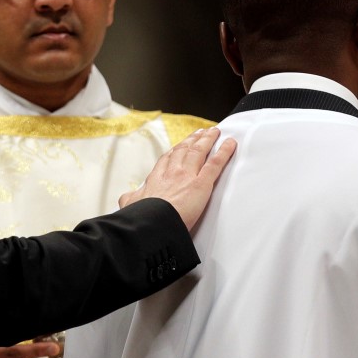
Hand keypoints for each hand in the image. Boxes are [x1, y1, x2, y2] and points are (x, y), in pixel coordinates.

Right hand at [119, 127, 235, 230]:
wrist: (151, 225)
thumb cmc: (142, 218)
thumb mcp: (130, 206)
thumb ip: (131, 199)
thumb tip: (127, 197)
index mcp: (156, 179)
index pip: (167, 159)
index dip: (176, 150)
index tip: (180, 145)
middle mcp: (172, 172)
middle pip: (184, 150)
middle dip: (193, 140)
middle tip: (200, 133)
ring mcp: (187, 175)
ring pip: (199, 151)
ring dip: (208, 140)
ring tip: (213, 132)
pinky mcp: (201, 183)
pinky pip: (215, 164)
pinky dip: (224, 152)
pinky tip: (230, 144)